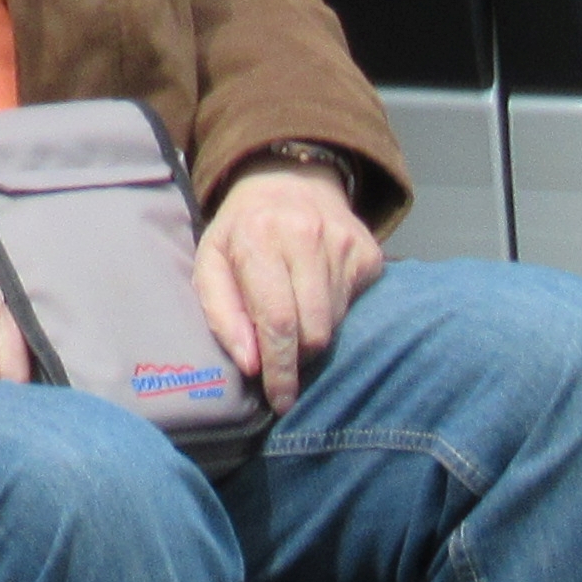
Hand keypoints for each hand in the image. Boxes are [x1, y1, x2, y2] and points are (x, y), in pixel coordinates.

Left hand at [194, 159, 382, 407]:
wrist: (288, 181)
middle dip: (297, 359)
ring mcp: (344, 243)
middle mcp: (306, 235)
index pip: (278, 320)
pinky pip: (354, 308)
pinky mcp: (369, 252)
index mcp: (258, 237)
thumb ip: (222, 312)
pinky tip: (316, 295)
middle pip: (313, 330)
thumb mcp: (212, 261)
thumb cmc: (241, 232)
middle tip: (282, 365)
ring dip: (313, 337)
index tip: (280, 400)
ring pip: (336, 324)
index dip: (280, 368)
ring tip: (293, 317)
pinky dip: (334, 316)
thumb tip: (250, 364)